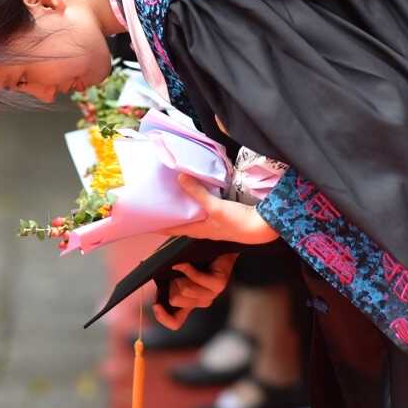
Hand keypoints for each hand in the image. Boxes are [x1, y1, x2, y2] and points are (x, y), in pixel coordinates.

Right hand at [153, 253, 238, 329]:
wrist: (215, 246)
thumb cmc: (189, 259)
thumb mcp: (170, 273)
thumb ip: (160, 282)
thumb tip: (142, 283)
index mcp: (188, 303)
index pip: (175, 323)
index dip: (163, 317)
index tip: (155, 305)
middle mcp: (200, 302)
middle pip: (175, 300)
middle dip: (170, 283)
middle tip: (177, 272)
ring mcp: (211, 294)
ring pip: (184, 290)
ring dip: (179, 274)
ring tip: (184, 265)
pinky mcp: (219, 284)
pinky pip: (196, 278)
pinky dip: (185, 268)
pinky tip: (182, 262)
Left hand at [165, 175, 279, 244]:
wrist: (261, 227)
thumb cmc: (237, 222)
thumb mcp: (215, 207)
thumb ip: (198, 193)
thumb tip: (180, 177)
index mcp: (198, 230)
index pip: (173, 229)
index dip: (159, 226)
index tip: (146, 221)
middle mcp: (203, 229)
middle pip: (182, 223)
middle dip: (170, 216)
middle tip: (157, 204)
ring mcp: (213, 224)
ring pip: (193, 217)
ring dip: (183, 209)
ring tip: (173, 197)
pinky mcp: (222, 217)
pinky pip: (204, 211)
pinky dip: (197, 203)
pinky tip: (197, 194)